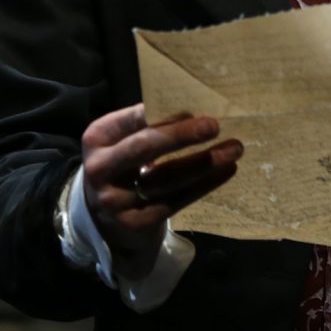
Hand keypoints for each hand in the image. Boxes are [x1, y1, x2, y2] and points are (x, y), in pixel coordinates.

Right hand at [80, 103, 240, 275]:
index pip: (133, 119)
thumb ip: (147, 126)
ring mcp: (114, 199)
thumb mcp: (122, 142)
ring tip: (233, 150)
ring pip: (165, 178)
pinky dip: (202, 185)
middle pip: (144, 147)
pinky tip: (223, 172)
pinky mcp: (134, 222)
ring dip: (203, 162)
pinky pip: (174, 201)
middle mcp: (99, 168)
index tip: (198, 108)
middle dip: (181, 135)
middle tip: (214, 126)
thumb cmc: (122, 166)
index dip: (166, 114)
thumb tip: (194, 110)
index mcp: (97, 138)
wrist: (104, 218)